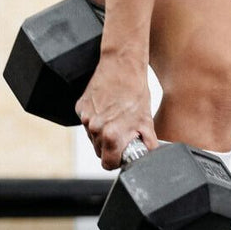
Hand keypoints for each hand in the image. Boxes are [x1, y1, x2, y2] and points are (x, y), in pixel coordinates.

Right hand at [75, 53, 158, 169]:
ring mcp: (85, 118)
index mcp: (111, 135)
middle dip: (111, 147)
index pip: (107, 164)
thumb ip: (148, 144)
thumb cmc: (136, 92)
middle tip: (123, 133)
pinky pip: (87, 122)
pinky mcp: (80, 107)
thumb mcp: (147, 121)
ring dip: (103, 133)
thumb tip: (150, 157)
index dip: (116, 162)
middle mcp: (95, 128)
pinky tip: (108, 109)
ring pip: (93, 137)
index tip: (122, 154)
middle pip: (100, 151)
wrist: (122, 66)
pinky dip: (96, 119)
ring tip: (117, 118)